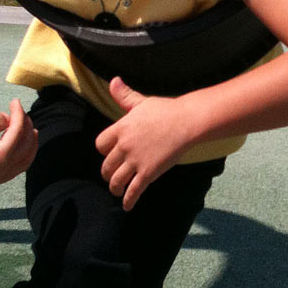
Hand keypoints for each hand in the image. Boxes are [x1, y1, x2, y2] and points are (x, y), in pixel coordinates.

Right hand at [0, 99, 36, 187]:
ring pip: (27, 159)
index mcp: (0, 158)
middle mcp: (4, 171)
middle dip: (27, 126)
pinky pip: (19, 167)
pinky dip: (26, 154)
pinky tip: (23, 145)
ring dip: (31, 143)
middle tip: (21, 112)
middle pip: (26, 146)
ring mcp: (2, 178)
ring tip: (31, 128)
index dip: (19, 114)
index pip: (18, 132)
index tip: (15, 101)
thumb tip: (9, 119)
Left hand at [94, 77, 192, 209]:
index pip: (100, 144)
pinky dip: (128, 200)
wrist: (187, 122)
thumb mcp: (142, 102)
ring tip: (116, 191)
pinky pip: (133, 190)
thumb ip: (124, 95)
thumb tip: (113, 81)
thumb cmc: (166, 110)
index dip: (104, 150)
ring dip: (114, 188)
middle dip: (107, 173)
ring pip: (116, 180)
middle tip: (110, 176)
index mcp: (121, 128)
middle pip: (106, 165)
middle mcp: (124, 146)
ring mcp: (136, 161)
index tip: (109, 154)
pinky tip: (127, 206)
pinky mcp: (148, 173)